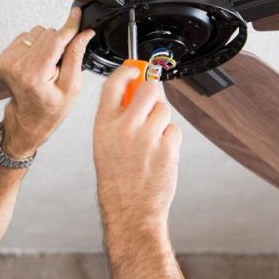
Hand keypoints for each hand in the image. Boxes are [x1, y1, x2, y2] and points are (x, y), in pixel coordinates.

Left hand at [0, 7, 94, 157]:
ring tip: (47, 65)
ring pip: (37, 32)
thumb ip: (76, 56)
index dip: (70, 26)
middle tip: (58, 65)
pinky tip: (38, 62)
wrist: (29, 118)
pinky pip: (26, 37)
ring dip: (46, 44)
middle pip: (48, 33)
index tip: (77, 14)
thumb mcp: (72, 86)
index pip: (56, 40)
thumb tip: (84, 33)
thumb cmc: (51, 107)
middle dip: (58, 44)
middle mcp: (18, 65)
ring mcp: (8, 60)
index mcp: (35, 74)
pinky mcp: (4, 57)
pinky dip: (35, 46)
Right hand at [93, 65, 182, 233]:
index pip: (115, 83)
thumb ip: (117, 117)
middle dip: (154, 90)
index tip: (136, 68)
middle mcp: (126, 127)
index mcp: (105, 124)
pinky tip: (159, 153)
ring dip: (162, 120)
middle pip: (148, 88)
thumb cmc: (117, 180)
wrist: (130, 210)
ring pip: (164, 110)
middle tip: (153, 97)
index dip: (128, 70)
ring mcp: (148, 137)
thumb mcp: (104, 143)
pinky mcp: (167, 147)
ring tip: (152, 139)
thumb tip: (135, 92)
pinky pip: (173, 130)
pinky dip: (170, 138)